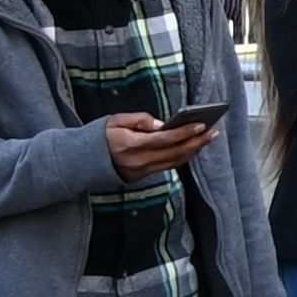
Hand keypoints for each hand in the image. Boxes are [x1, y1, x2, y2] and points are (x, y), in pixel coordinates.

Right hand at [105, 110, 219, 180]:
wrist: (82, 160)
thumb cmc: (99, 135)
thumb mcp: (115, 120)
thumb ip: (140, 120)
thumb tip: (163, 124)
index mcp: (130, 145)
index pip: (164, 139)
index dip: (184, 133)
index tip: (201, 125)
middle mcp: (138, 161)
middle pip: (175, 153)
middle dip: (197, 142)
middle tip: (213, 132)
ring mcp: (141, 171)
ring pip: (174, 162)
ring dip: (193, 150)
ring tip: (208, 138)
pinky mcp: (142, 176)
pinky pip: (168, 166)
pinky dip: (182, 156)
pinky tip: (192, 147)